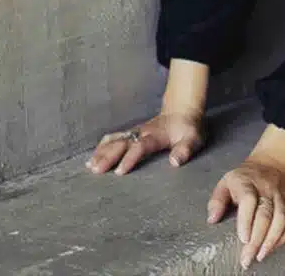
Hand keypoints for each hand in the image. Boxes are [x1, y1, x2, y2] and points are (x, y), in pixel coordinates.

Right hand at [85, 109, 205, 174]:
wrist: (183, 111)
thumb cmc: (188, 128)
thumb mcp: (194, 138)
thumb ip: (185, 149)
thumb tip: (174, 162)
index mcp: (156, 135)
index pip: (141, 146)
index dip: (130, 158)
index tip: (119, 172)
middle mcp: (142, 132)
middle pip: (123, 143)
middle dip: (108, 156)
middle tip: (96, 170)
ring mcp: (135, 132)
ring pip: (115, 140)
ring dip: (102, 152)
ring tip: (90, 166)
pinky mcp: (132, 133)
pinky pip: (114, 138)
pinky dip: (102, 147)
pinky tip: (92, 158)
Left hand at [206, 158, 284, 269]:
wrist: (274, 161)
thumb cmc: (245, 178)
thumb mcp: (226, 182)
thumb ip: (217, 201)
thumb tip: (212, 220)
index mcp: (247, 181)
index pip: (249, 199)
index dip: (246, 220)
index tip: (242, 239)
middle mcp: (267, 187)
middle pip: (265, 213)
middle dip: (257, 239)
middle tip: (247, 258)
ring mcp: (282, 194)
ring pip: (281, 218)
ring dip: (272, 240)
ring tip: (260, 256)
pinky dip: (284, 236)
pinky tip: (274, 247)